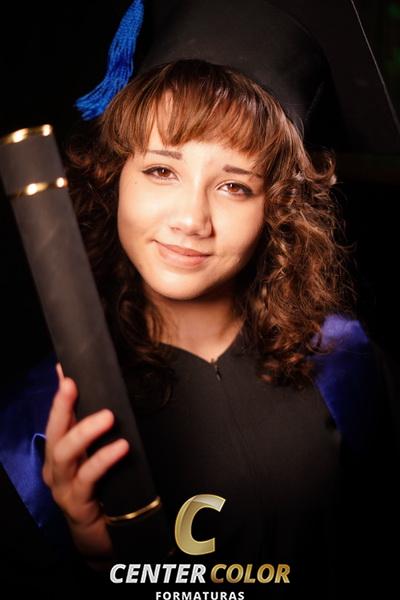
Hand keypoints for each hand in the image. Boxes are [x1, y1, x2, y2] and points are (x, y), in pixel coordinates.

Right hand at [42, 363, 129, 561]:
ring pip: (66, 453)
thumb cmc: (105, 490)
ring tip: (107, 416)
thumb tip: (112, 397)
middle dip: (61, 406)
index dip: (60, 394)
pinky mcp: (77, 503)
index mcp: (61, 452)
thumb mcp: (100, 457)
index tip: (65, 370)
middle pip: (55, 432)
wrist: (107, 536)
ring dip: (84, 431)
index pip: (58, 417)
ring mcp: (64, 486)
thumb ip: (102, 432)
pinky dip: (103, 460)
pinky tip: (121, 448)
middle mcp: (56, 467)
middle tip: (73, 384)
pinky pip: (88, 478)